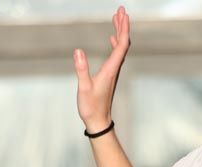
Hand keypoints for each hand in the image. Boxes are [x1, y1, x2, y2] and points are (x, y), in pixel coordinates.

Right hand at [73, 6, 130, 131]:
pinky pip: (116, 54)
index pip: (121, 44)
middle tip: (121, 10)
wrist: (99, 122)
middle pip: (123, 43)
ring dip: (119, 32)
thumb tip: (77, 51)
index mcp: (111, 69)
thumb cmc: (91, 107)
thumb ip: (81, 69)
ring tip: (117, 18)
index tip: (122, 13)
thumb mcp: (84, 88)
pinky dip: (115, 42)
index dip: (123, 27)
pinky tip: (111, 38)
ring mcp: (113, 71)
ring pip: (120, 47)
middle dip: (123, 25)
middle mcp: (115, 68)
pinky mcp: (109, 75)